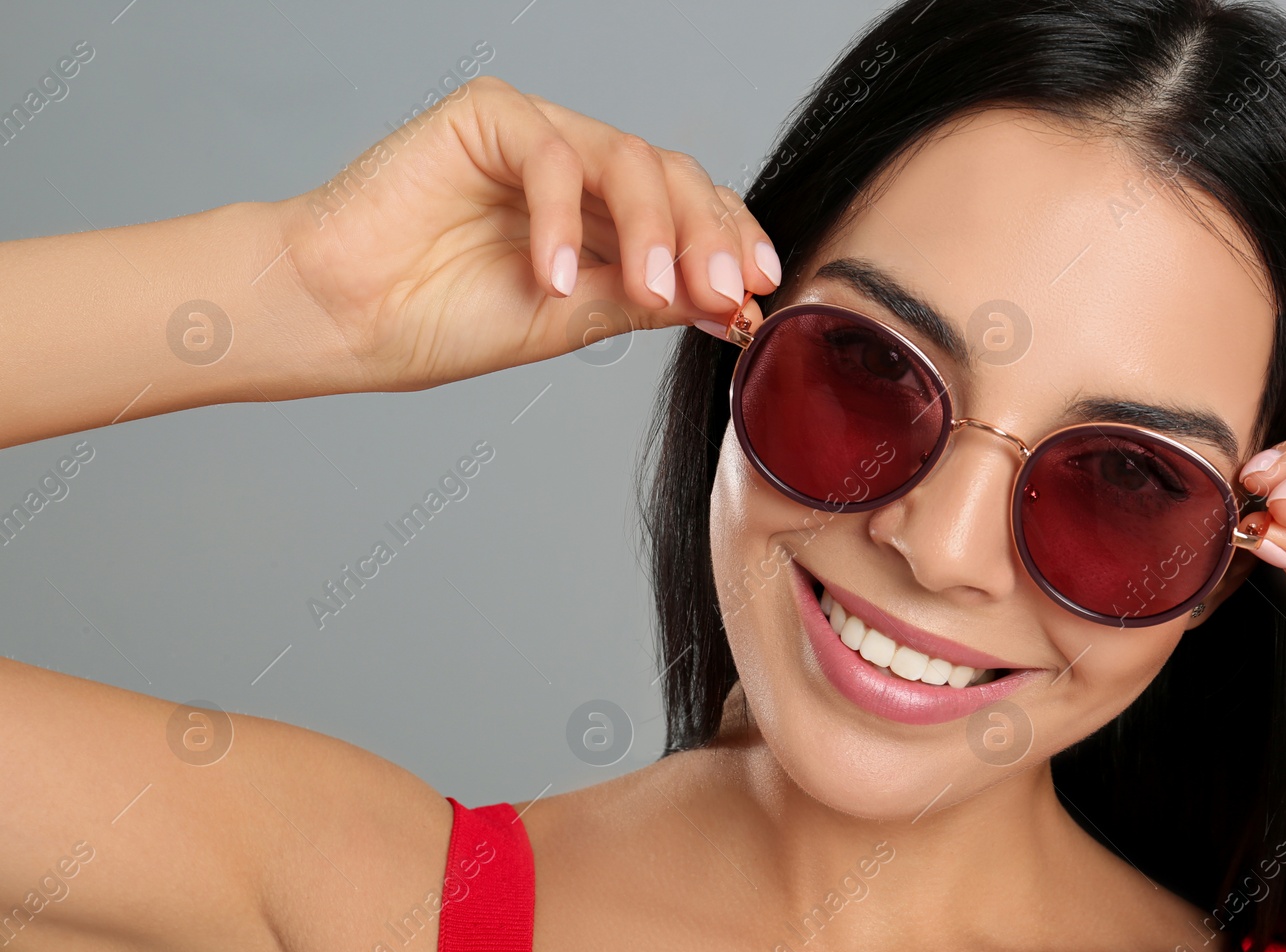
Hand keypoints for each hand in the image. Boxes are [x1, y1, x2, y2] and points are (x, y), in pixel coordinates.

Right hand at [276, 76, 777, 392]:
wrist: (346, 318)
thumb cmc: (440, 320)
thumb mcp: (571, 321)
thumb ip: (645, 300)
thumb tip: (728, 300)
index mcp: (605, 220)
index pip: (691, 214)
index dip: (731, 244)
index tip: (759, 295)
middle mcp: (580, 173)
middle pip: (675, 181)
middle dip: (709, 238)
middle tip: (725, 294)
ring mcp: (537, 140)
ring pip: (628, 161)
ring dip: (651, 230)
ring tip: (651, 292)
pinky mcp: (488, 117)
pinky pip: (552, 158)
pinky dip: (562, 221)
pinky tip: (554, 278)